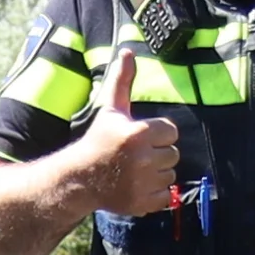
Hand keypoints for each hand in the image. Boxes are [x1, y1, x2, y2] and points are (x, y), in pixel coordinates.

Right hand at [69, 43, 180, 219]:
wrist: (81, 177)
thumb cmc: (98, 139)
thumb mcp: (110, 108)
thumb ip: (123, 80)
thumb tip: (129, 51)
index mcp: (139, 133)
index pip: (171, 132)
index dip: (157, 134)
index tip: (140, 137)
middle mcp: (143, 159)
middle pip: (173, 154)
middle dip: (158, 154)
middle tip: (137, 155)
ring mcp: (143, 183)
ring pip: (170, 175)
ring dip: (158, 173)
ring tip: (136, 170)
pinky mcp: (142, 203)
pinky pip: (166, 196)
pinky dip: (155, 193)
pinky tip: (138, 185)